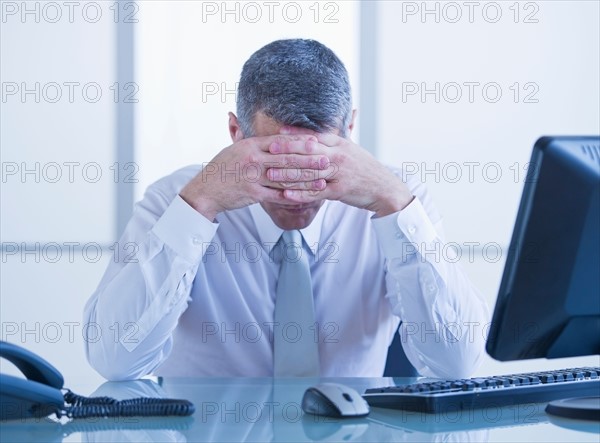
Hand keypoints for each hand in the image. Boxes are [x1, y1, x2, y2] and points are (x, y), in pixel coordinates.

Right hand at [180, 134, 329, 219]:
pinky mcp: (254, 194)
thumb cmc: (221, 168)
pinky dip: (294, 196)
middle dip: (309, 160)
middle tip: (327, 160)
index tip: (317, 142)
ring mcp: (253, 178)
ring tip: (323, 179)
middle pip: (287, 159)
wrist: (205, 190)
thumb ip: (252, 140)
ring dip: (306, 179)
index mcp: (251, 146)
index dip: (300, 142)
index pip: (280, 142)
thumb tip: (267, 132)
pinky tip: (307, 196)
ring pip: (285, 178)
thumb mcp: (235, 149)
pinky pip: (278, 195)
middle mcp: (253, 160)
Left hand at [267, 127, 413, 216]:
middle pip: (309, 152)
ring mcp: (340, 173)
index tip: (278, 134)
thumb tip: (314, 132)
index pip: (314, 136)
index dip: (295, 135)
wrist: (384, 188)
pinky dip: (301, 194)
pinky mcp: (341, 191)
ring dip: (288, 174)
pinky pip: (317, 192)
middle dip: (286, 152)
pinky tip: (286, 195)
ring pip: (310, 172)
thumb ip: (332, 140)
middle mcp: (339, 156)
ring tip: (270, 175)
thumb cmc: (364, 169)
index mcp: (340, 143)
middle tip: (267, 151)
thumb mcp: (350, 149)